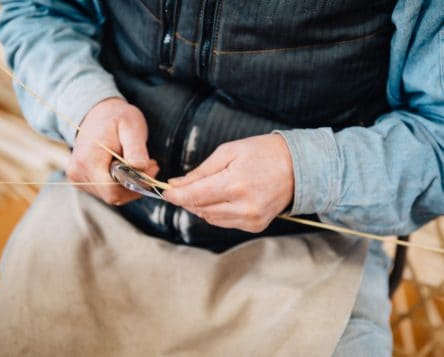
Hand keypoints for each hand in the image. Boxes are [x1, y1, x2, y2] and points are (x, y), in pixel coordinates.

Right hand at [66, 97, 157, 204]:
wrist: (98, 112)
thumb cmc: (116, 117)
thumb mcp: (131, 126)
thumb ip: (136, 149)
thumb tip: (139, 168)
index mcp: (88, 160)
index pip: (113, 191)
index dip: (136, 186)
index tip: (151, 168)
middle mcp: (78, 172)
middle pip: (113, 195)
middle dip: (135, 184)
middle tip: (149, 165)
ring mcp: (77, 177)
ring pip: (110, 195)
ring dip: (129, 184)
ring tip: (138, 162)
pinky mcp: (80, 179)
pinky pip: (105, 190)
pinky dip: (120, 183)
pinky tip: (126, 167)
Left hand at [163, 134, 293, 232]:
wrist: (299, 167)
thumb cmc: (263, 153)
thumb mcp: (229, 151)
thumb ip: (201, 171)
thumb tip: (177, 184)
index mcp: (235, 185)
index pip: (194, 196)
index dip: (176, 196)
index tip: (165, 192)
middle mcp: (243, 207)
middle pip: (200, 209)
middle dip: (186, 199)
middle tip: (181, 188)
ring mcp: (251, 219)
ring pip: (210, 219)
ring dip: (200, 206)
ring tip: (203, 190)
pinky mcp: (255, 226)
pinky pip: (225, 223)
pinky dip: (216, 212)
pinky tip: (220, 199)